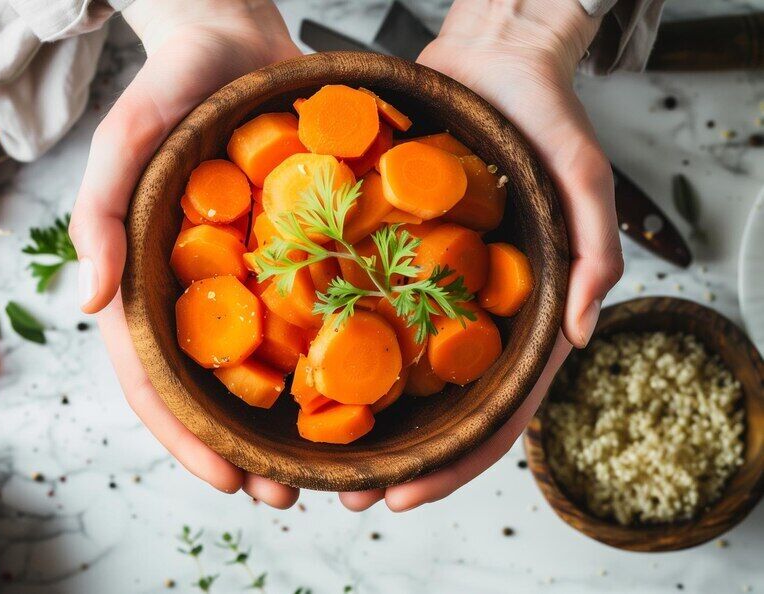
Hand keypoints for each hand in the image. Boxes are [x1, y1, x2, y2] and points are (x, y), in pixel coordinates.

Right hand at [70, 0, 301, 507]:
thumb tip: (83, 304)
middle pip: (202, 390)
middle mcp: (186, 290)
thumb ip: (97, 214)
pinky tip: (353, 392)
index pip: (150, 377)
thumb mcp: (124, 140)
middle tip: (285, 494)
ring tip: (320, 468)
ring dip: (278, 424)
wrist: (229, 36)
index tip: (230, 478)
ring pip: (250, 367)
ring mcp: (233, 276)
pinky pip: (294, 315)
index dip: (183, 436)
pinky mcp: (277, 254)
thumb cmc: (167, 85)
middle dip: (236, 449)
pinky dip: (316, 360)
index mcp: (139, 280)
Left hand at [339, 0, 623, 511]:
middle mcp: (474, 312)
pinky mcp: (395, 255)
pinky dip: (337, 344)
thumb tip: (579, 336)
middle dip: (397, 461)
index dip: (454, 464)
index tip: (403, 497)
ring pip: (398, 370)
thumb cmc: (546, 113)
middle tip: (344, 493)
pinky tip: (298, 372)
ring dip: (359, 419)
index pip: (498, 412)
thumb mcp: (584, 177)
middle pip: (439, 409)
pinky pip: (365, 307)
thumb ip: (594, 252)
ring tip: (313, 453)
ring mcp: (432, 288)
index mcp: (523, 314)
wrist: (491, 58)